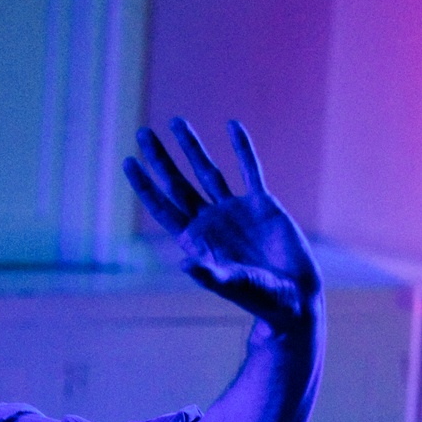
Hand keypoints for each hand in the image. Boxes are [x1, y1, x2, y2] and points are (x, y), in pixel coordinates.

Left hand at [124, 119, 320, 331]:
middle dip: (160, 159)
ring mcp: (234, 210)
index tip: (129, 162)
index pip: (162, 207)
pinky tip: (231, 126)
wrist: (293, 297)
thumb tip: (183, 264)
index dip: (145, 186)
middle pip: (177, 183)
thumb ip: (208, 274)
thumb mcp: (232, 285)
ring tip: (175, 122)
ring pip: (207, 171)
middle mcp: (210, 221)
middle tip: (142, 133)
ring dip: (192, 147)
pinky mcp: (261, 204)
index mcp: (196, 240)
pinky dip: (241, 148)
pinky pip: (249, 169)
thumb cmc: (259, 298)